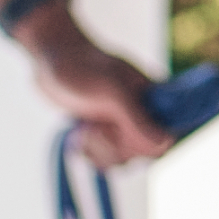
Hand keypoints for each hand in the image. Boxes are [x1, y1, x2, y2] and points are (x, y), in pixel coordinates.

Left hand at [19, 8, 176, 167]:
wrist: (53, 60)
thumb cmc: (83, 67)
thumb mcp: (112, 91)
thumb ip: (138, 118)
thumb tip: (165, 142)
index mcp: (154, 99)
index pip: (166, 138)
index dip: (144, 144)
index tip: (120, 132)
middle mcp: (142, 113)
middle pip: (141, 154)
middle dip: (114, 146)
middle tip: (95, 127)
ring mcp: (122, 124)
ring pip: (121, 159)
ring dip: (98, 149)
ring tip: (85, 129)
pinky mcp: (103, 132)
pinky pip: (104, 158)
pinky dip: (89, 152)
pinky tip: (79, 135)